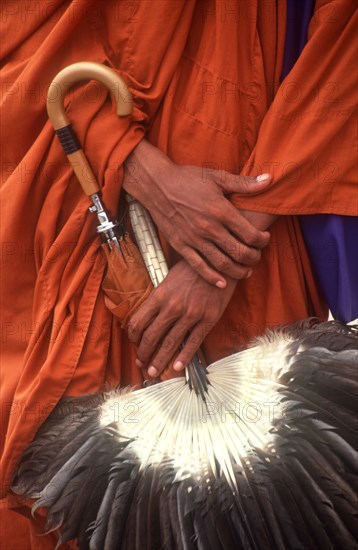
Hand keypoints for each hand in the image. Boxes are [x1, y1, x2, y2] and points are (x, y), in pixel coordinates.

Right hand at [123, 140, 270, 287]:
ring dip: (238, 271)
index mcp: (221, 211)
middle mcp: (209, 228)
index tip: (264, 239)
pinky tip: (222, 283)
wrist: (156, 184)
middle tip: (256, 256)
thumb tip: (269, 179)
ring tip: (246, 271)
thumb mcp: (217, 177)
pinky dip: (212, 278)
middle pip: (239, 252)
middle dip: (253, 257)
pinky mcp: (181, 245)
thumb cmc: (188, 178)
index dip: (262, 241)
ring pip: (222, 263)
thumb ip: (244, 183)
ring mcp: (194, 239)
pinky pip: (199, 267)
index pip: (250, 234)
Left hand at [127, 260, 236, 376]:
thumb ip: (159, 297)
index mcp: (160, 295)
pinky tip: (177, 366)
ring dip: (160, 360)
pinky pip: (193, 342)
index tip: (133, 342)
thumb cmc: (192, 268)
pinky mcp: (208, 319)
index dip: (133, 335)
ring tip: (153, 372)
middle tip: (141, 362)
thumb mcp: (169, 278)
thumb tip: (148, 314)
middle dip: (144, 352)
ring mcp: (191, 314)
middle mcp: (173, 307)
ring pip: (170, 343)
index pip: (139, 321)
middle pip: (152, 336)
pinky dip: (184, 356)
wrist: (219, 263)